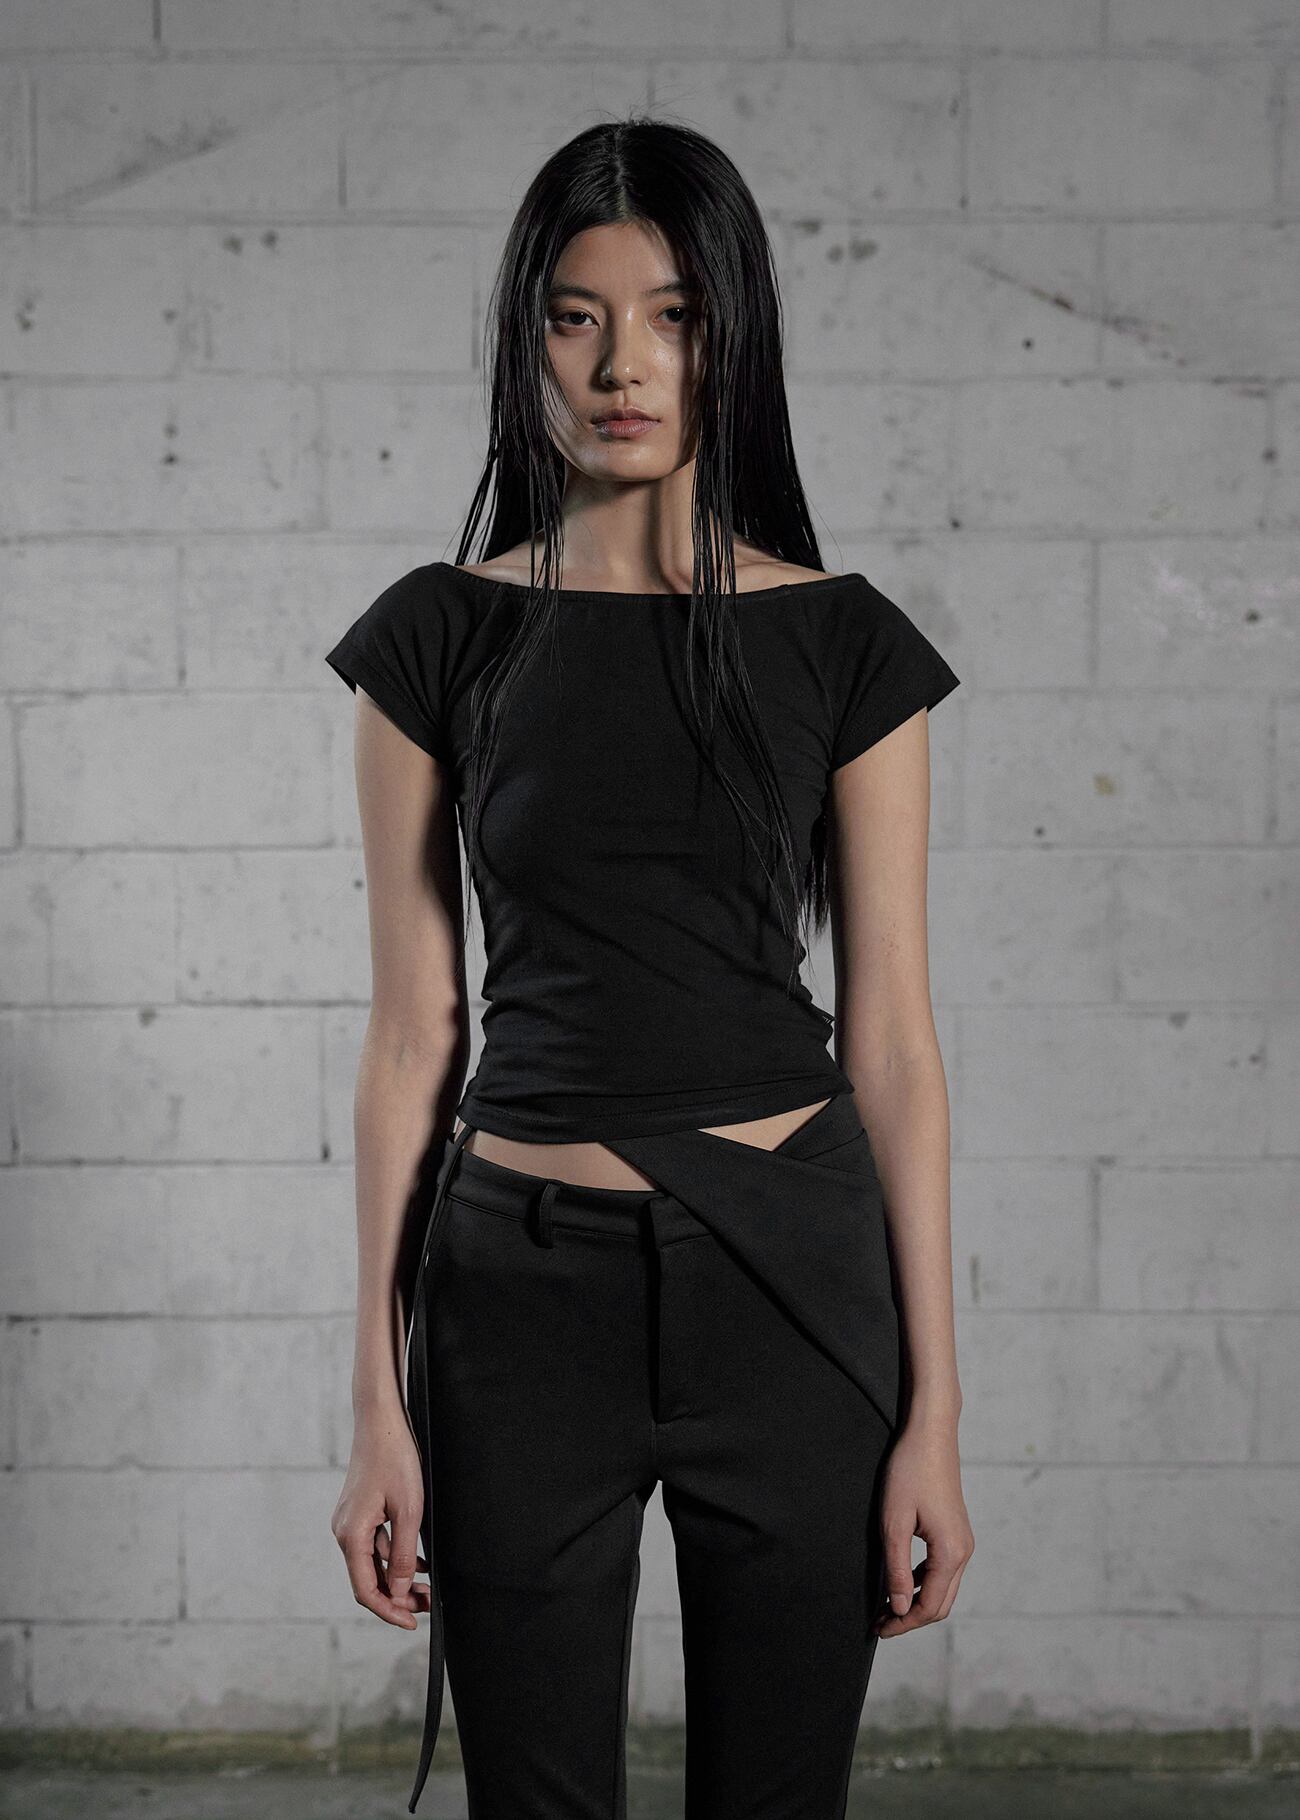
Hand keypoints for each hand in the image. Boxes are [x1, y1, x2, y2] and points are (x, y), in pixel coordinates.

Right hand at [331, 1415, 431, 1629]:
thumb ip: (402, 1555)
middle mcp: (344, 1532)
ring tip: (426, 1587)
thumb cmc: (396, 1460)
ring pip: (372, 1565)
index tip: (413, 1622)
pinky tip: (418, 1563)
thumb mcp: (409, 1511)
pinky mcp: (358, 1513)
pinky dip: (393, 1558)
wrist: (381, 1421)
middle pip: (367, 1581)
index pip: (366, 1590)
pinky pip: (374, 1546)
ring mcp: (349, 1522)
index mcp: (351, 1535)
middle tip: (426, 1606)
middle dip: (395, 1598)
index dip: (389, 1611)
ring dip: (397, 1579)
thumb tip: (398, 1594)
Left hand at [872, 1415, 973, 1638]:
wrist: (931, 1434)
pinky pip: (943, 1570)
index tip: (878, 1629)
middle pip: (940, 1604)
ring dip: (917, 1601)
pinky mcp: (957, 1532)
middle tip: (879, 1622)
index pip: (929, 1606)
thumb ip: (896, 1568)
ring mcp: (963, 1541)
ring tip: (885, 1606)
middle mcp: (964, 1552)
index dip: (903, 1623)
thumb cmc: (909, 1472)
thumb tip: (898, 1606)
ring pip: (943, 1589)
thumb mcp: (894, 1522)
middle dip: (910, 1618)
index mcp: (950, 1553)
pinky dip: (923, 1583)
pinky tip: (900, 1581)